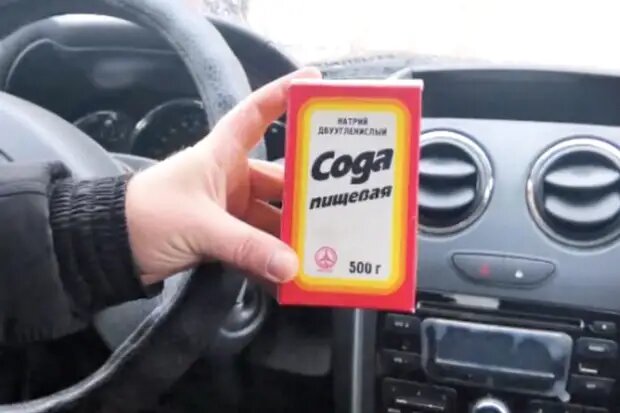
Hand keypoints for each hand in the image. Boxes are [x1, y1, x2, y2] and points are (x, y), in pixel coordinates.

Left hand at [125, 67, 321, 284]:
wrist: (109, 249)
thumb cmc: (147, 216)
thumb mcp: (200, 226)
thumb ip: (247, 247)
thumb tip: (291, 267)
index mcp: (220, 156)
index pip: (255, 114)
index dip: (282, 95)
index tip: (312, 81)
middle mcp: (229, 178)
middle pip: (277, 180)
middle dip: (304, 195)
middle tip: (339, 206)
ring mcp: (227, 209)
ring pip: (270, 217)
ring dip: (290, 234)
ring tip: (321, 247)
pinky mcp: (222, 236)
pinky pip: (256, 244)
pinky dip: (271, 257)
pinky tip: (290, 272)